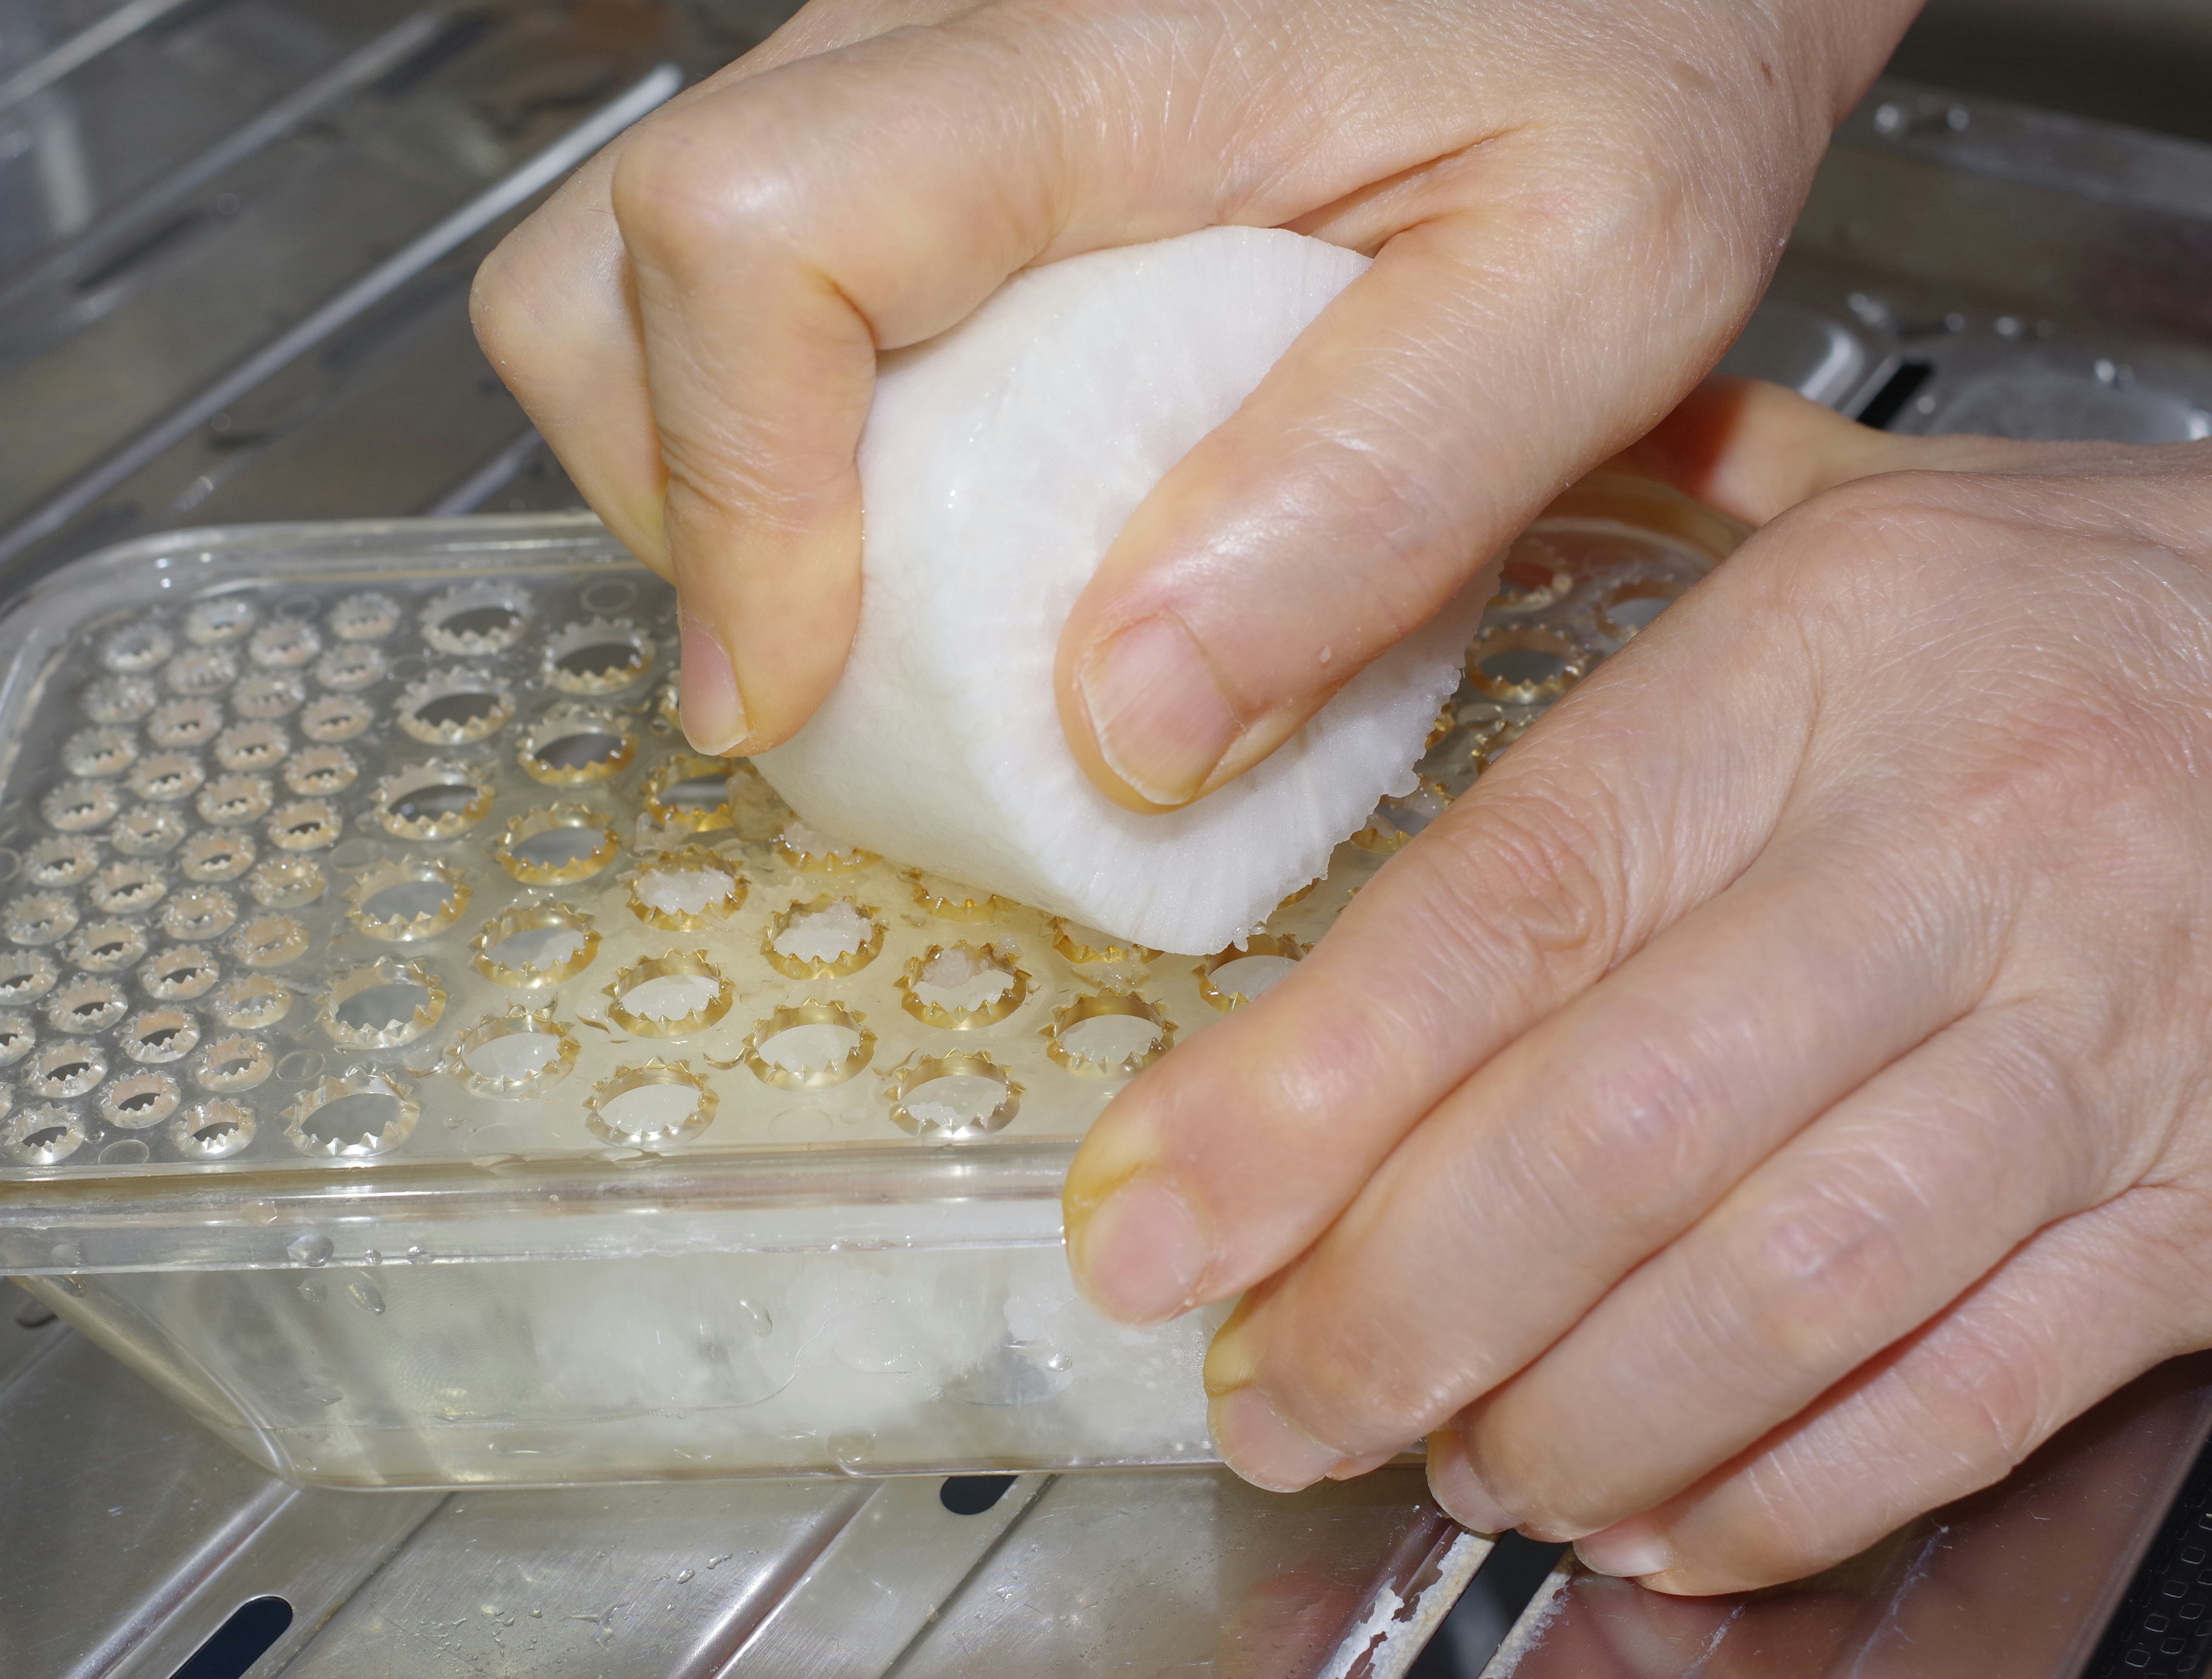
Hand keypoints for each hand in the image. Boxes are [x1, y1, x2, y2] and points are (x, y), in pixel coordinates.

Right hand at [472, 0, 1919, 805]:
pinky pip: (745, 262)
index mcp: (1106, 46)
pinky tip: (948, 482)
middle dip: (693, 510)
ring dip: (725, 472)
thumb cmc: (1640, 46)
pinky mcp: (904, 87)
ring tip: (911, 583)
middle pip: (619, 265)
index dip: (728, 494)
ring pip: (642, 269)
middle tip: (859, 661)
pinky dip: (787, 416)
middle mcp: (941, 9)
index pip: (754, 229)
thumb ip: (1376, 504)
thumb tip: (1124, 726)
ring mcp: (896, 38)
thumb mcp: (1599, 285)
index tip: (800, 686)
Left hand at [1060, 378, 2211, 1592]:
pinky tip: (1653, 1505)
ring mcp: (2103, 1040)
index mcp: (1828, 661)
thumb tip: (1346, 602)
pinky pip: (1974, 1384)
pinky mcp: (2206, 1202)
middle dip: (1395, 1302)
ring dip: (1568, 1414)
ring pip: (1783, 1288)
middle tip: (1266, 1392)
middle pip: (1615, 1132)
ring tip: (1445, 1453)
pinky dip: (1783, 1481)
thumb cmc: (2100, 604)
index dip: (1303, 1093)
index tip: (1154, 1214)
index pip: (1508, 907)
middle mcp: (1962, 848)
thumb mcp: (1859, 521)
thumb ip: (1605, 568)